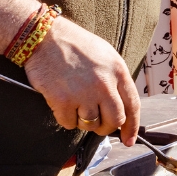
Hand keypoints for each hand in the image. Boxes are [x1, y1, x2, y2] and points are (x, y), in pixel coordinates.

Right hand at [24, 18, 140, 145]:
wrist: (43, 36)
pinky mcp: (62, 100)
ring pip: (91, 125)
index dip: (132, 127)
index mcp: (118, 71)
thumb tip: (122, 107)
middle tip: (99, 125)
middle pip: (114, 120)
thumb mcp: (105, 55)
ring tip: (77, 106)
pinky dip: (66, 118)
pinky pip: (70, 123)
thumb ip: (115, 80)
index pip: (133, 106)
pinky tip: (63, 103)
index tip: (128, 139)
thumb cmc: (74, 45)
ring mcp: (83, 93)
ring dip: (84, 121)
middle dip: (107, 127)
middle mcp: (104, 84)